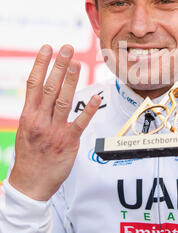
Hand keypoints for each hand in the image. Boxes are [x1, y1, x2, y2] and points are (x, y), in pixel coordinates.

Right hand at [9, 45, 100, 200]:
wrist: (30, 184)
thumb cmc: (29, 156)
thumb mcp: (26, 129)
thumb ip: (35, 110)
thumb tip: (42, 92)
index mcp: (28, 115)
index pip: (34, 84)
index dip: (41, 64)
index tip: (48, 48)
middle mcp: (40, 120)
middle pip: (50, 87)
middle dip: (59, 66)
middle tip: (66, 48)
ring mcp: (54, 131)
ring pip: (63, 100)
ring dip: (71, 81)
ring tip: (76, 63)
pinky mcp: (68, 142)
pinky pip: (79, 123)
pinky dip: (88, 110)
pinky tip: (96, 97)